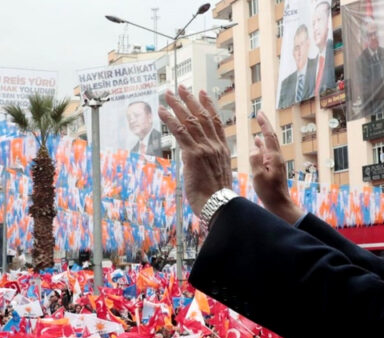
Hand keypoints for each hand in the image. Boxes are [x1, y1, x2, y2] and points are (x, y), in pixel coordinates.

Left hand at [157, 86, 231, 215]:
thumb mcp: (217, 174)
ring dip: (177, 105)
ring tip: (168, 93)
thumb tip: (201, 162)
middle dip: (190, 100)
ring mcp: (204, 148)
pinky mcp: (193, 154)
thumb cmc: (217, 196)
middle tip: (181, 87)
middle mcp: (214, 145)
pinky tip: (162, 111)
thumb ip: (210, 163)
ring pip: (190, 121)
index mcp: (222, 149)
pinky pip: (180, 132)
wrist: (218, 204)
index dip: (209, 105)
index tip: (203, 93)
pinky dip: (170, 120)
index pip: (216, 122)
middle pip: (202, 116)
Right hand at [249, 112, 301, 223]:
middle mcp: (276, 158)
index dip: (264, 124)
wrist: (279, 204)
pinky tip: (256, 143)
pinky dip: (261, 145)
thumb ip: (256, 160)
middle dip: (265, 125)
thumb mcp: (259, 177)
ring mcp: (275, 163)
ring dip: (263, 134)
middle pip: (271, 137)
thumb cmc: (269, 193)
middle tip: (260, 114)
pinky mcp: (273, 168)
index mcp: (274, 158)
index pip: (269, 136)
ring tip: (258, 125)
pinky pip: (266, 152)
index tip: (259, 113)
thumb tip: (254, 147)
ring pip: (269, 144)